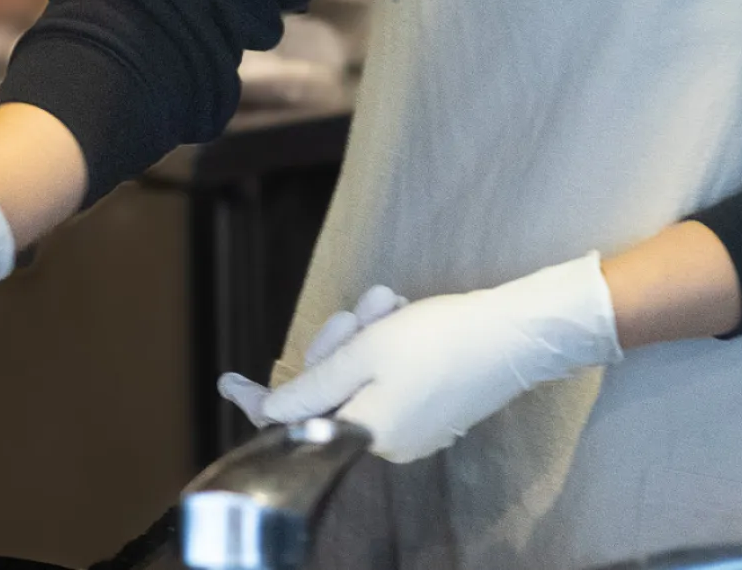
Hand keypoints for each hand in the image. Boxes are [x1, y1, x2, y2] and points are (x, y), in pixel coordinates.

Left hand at [262, 253, 620, 463]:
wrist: (513, 334)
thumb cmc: (437, 341)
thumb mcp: (365, 354)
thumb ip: (314, 387)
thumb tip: (272, 413)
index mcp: (366, 433)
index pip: (297, 423)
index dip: (260, 400)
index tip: (227, 380)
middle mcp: (388, 438)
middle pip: (334, 386)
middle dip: (340, 339)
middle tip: (363, 308)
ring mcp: (415, 423)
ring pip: (364, 369)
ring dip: (370, 329)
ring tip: (391, 302)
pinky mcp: (436, 404)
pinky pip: (393, 371)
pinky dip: (393, 340)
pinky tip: (407, 313)